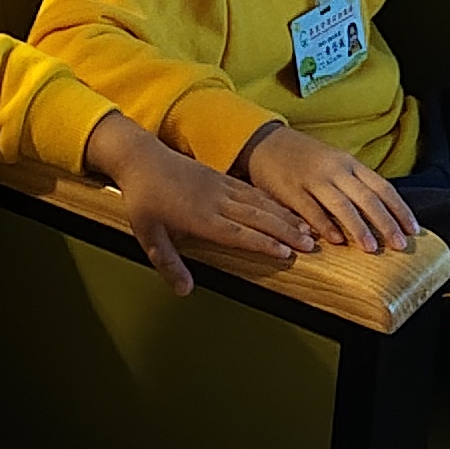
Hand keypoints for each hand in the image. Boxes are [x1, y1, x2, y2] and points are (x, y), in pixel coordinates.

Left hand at [89, 115, 315, 292]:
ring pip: (259, 203)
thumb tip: (184, 290)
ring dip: (284, 216)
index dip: (263, 243)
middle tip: (309, 243)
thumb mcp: (148, 236)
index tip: (285, 253)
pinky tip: (282, 207)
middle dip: (285, 231)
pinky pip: (251, 191)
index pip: (238, 233)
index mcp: (200, 216)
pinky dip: (271, 201)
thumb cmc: (143, 197)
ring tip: (305, 227)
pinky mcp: (220, 177)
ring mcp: (220, 187)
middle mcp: (215, 201)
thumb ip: (168, 264)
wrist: (140, 158)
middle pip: (257, 217)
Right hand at [240, 125, 419, 253]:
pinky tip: (336, 241)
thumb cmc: (307, 158)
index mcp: (350, 163)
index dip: (400, 210)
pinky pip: (311, 210)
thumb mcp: (336, 163)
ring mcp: (313, 179)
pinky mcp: (291, 189)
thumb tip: (385, 214)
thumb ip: (356, 184)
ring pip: (341, 205)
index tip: (413, 230)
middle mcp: (335, 169)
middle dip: (386, 223)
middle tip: (399, 245)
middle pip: (367, 198)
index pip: (383, 187)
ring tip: (371, 248)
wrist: (267, 142)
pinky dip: (325, 225)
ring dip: (358, 228)